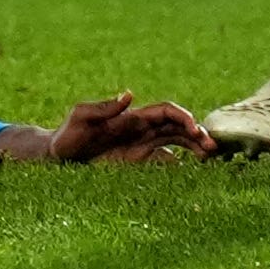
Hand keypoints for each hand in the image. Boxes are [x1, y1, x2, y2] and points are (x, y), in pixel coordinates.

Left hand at [19, 90, 208, 163]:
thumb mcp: (80, 118)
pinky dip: (182, 165)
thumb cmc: (67, 135)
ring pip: (176, 143)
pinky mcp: (138, 163)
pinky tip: (193, 174)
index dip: (182, 117)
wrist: (58, 157)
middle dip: (196, 134)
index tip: (194, 129)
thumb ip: (102, 108)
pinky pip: (165, 161)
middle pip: (177, 127)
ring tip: (210, 158)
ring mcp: (142, 147)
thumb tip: (128, 95)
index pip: (165, 111)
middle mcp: (141, 130)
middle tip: (212, 149)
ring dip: (194, 147)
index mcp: (132, 117)